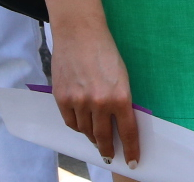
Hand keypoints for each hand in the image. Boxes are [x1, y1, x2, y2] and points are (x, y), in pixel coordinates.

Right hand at [49, 18, 141, 165]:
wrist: (79, 32)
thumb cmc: (104, 51)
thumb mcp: (122, 76)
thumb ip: (121, 101)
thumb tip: (120, 124)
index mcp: (120, 96)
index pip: (128, 132)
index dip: (130, 150)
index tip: (132, 161)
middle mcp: (100, 102)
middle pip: (104, 137)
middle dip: (108, 149)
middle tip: (109, 154)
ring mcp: (79, 101)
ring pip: (86, 131)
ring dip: (91, 135)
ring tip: (95, 135)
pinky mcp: (62, 97)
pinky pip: (70, 122)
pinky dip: (77, 125)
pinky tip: (81, 122)